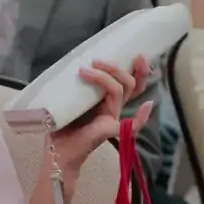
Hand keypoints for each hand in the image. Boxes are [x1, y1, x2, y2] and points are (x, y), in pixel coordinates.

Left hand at [49, 57, 153, 182]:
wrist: (56, 150)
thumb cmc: (60, 124)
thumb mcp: (68, 97)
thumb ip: (77, 83)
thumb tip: (78, 63)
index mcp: (105, 99)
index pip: (126, 81)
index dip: (135, 67)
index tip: (137, 53)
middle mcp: (112, 107)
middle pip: (128, 83)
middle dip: (117, 68)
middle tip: (99, 60)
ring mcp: (113, 118)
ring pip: (120, 91)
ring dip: (105, 77)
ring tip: (85, 70)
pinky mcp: (111, 130)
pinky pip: (132, 125)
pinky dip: (141, 117)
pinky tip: (147, 106)